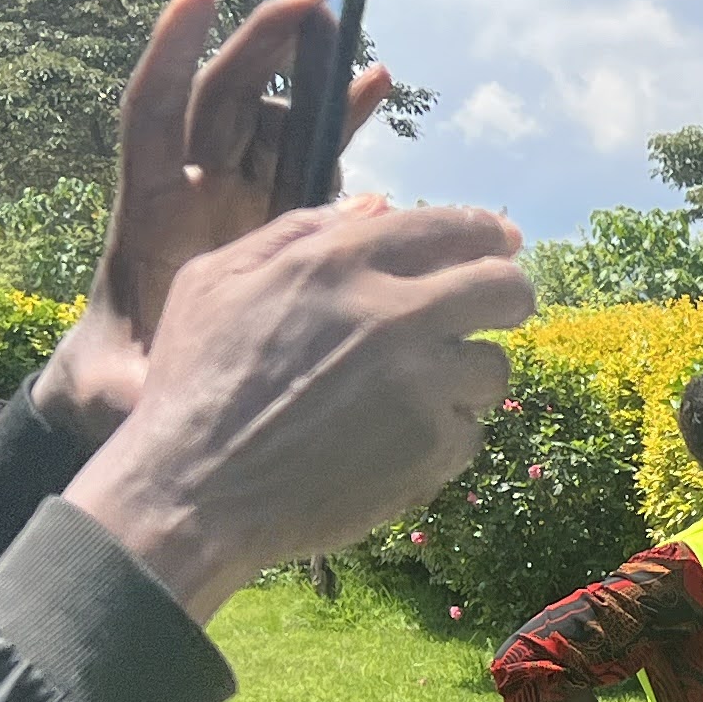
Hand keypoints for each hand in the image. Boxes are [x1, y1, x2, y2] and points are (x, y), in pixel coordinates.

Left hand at [35, 0, 406, 442]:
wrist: (139, 392)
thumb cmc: (117, 385)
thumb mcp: (119, 391)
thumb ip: (144, 383)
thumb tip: (192, 363)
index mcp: (148, 212)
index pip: (152, 113)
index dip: (171, 52)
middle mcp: (192, 191)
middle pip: (224, 97)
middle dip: (265, 45)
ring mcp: (236, 201)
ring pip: (271, 119)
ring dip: (309, 77)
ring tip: (354, 40)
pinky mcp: (273, 220)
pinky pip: (308, 158)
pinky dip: (337, 121)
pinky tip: (375, 82)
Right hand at [64, 198, 535, 622]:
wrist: (192, 493)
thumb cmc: (194, 383)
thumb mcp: (217, 279)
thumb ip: (299, 231)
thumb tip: (377, 208)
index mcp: (340, 261)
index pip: (454, 228)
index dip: (488, 235)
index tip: (502, 245)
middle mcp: (393, 313)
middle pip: (505, 289)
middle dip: (509, 294)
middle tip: (500, 307)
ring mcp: (420, 384)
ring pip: (493, 367)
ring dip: (465, 375)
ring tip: (411, 393)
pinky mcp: (432, 448)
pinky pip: (468, 431)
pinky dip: (441, 435)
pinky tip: (387, 442)